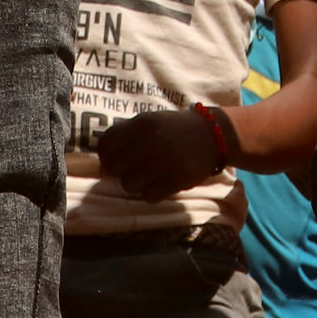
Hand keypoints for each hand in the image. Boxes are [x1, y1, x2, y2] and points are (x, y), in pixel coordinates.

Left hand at [96, 107, 229, 200]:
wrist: (213, 134)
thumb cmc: (174, 129)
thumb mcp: (150, 121)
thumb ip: (127, 135)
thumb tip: (104, 158)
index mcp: (142, 124)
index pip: (106, 145)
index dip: (105, 155)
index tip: (112, 159)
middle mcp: (151, 141)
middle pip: (115, 168)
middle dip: (120, 171)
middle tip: (131, 169)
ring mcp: (165, 160)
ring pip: (129, 185)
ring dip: (136, 184)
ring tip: (147, 177)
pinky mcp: (178, 178)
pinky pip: (149, 196)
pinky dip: (151, 193)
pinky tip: (159, 184)